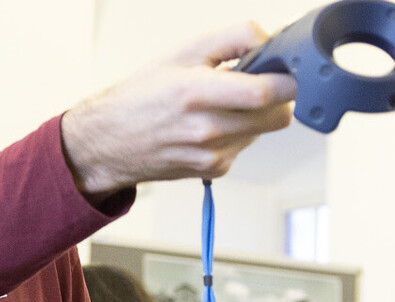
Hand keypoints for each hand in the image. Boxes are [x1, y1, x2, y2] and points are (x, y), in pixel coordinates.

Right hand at [61, 22, 297, 196]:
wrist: (106, 143)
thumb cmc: (140, 97)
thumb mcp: (182, 53)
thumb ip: (233, 38)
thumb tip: (272, 38)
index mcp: (196, 93)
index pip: (267, 92)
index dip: (288, 77)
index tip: (286, 67)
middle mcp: (206, 129)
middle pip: (280, 114)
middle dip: (278, 95)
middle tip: (258, 82)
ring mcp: (212, 154)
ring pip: (266, 129)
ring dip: (257, 113)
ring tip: (224, 102)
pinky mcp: (214, 169)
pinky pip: (247, 145)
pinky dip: (240, 131)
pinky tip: (212, 123)